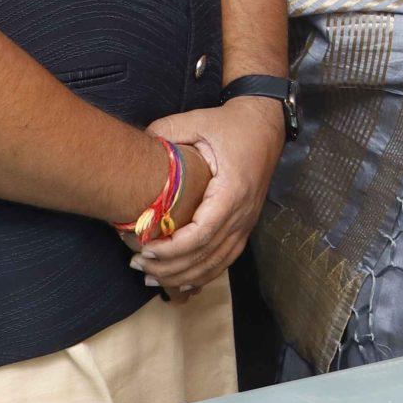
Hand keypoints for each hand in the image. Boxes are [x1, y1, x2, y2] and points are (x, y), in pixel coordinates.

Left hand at [132, 103, 275, 299]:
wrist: (265, 124)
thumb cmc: (231, 124)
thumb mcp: (196, 120)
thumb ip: (165, 132)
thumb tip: (136, 148)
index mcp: (232, 190)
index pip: (203, 233)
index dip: (173, 249)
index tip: (146, 249)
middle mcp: (243, 212)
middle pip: (207, 254)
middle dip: (171, 267)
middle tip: (138, 265)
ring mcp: (247, 221)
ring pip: (218, 262)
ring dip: (185, 276)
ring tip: (152, 277)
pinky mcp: (246, 224)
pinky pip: (227, 258)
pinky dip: (205, 274)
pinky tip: (183, 282)